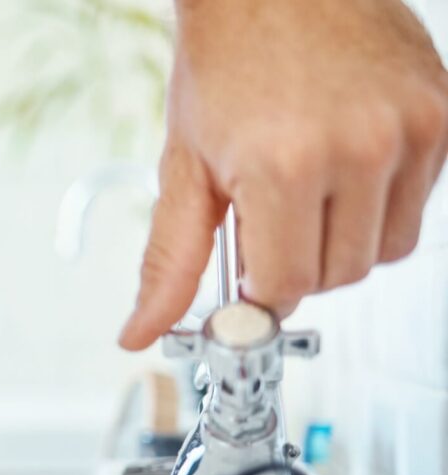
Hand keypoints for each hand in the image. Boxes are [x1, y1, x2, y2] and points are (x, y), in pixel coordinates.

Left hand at [120, 0, 447, 349]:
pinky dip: (379, 201)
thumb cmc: (225, 61)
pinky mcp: (445, 113)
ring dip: (343, 239)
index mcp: (284, 165)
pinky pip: (418, 204)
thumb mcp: (183, 167)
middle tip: (270, 213)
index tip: (249, 268)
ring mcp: (412, 128)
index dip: (261, 285)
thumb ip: (170, 261)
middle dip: (298, 261)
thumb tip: (138, 331)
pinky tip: (344, 161)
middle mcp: (359, 148)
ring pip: (385, 250)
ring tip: (307, 186)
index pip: (286, 286)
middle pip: (339, 276)